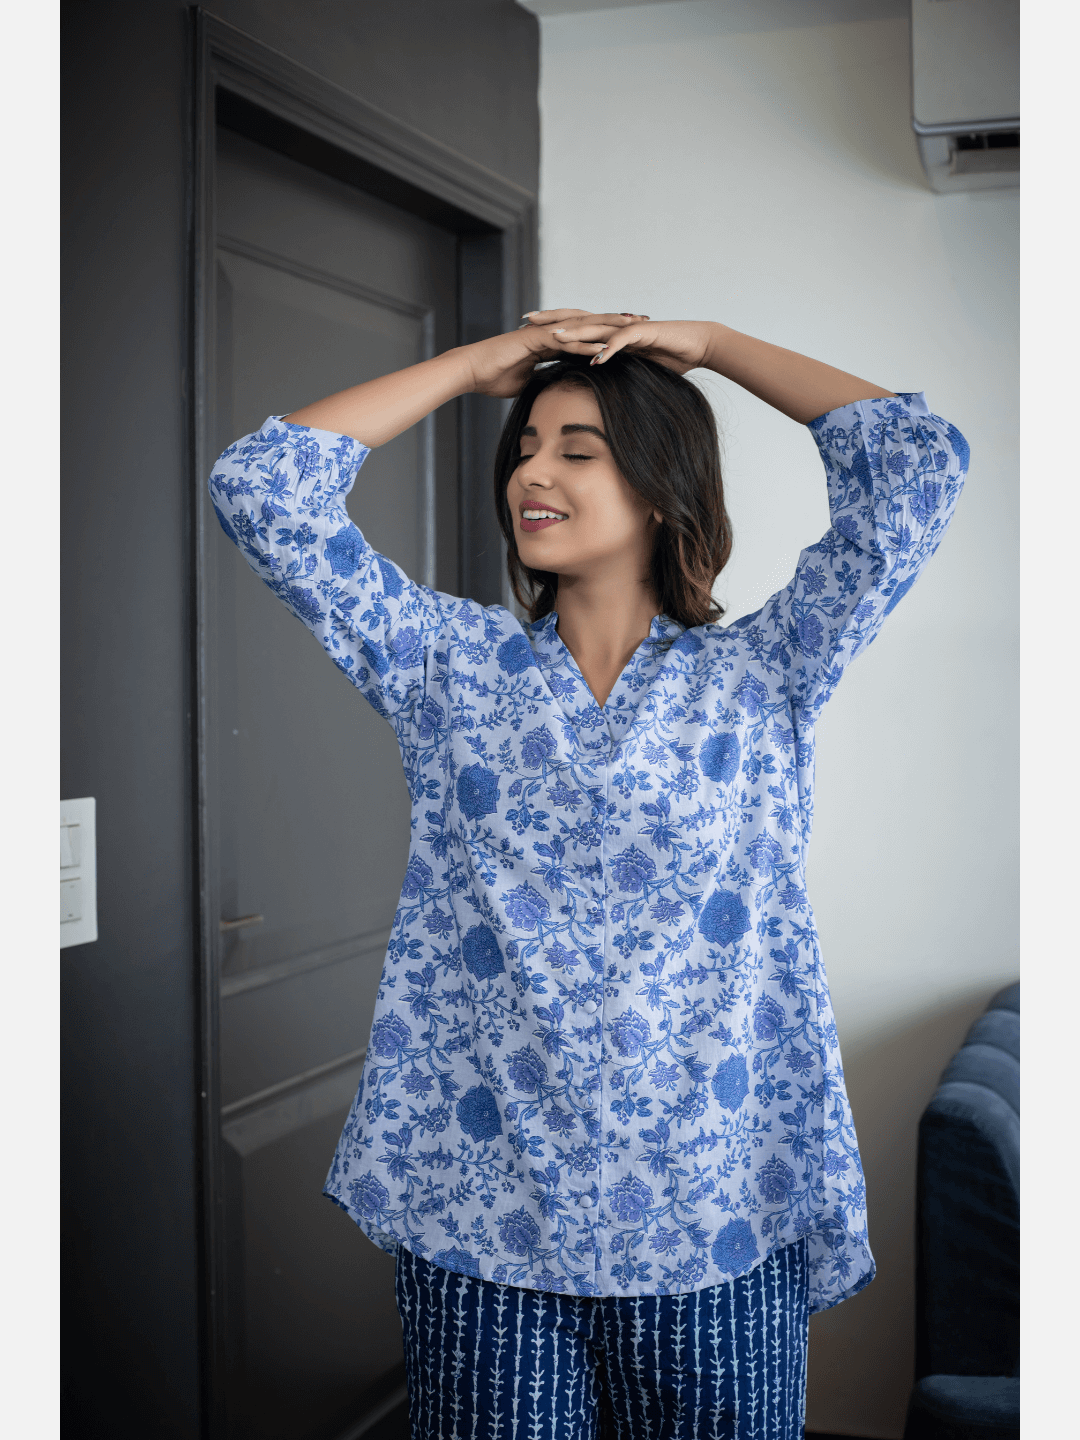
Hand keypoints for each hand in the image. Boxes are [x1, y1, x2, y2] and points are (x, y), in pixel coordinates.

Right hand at [462, 311, 652, 396]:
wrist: (471, 371)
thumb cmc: (492, 378)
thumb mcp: (526, 382)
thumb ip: (541, 380)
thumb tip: (552, 391)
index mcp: (551, 340)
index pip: (586, 333)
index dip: (609, 333)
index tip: (632, 334)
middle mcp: (550, 331)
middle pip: (590, 324)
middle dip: (617, 322)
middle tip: (644, 320)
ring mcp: (543, 332)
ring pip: (582, 327)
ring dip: (608, 328)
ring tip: (633, 328)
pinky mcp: (534, 339)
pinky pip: (565, 340)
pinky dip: (585, 343)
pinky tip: (605, 347)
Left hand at [519, 310, 716, 374]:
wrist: (696, 345)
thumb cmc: (668, 357)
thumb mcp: (633, 368)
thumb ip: (613, 370)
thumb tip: (594, 381)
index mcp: (607, 333)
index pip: (574, 327)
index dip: (550, 327)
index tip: (526, 331)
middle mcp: (614, 326)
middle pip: (577, 320)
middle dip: (551, 320)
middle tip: (526, 321)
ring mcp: (627, 328)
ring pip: (595, 327)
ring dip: (574, 332)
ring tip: (552, 337)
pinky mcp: (644, 333)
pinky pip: (622, 341)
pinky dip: (608, 349)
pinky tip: (594, 358)